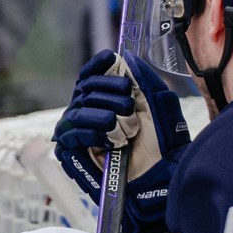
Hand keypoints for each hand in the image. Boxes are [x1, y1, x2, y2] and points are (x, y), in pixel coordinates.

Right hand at [52, 52, 190, 232]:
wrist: (159, 177)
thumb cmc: (162, 144)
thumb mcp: (158, 104)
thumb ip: (143, 78)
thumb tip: (124, 56)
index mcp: (107, 100)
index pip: (90, 75)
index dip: (97, 65)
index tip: (110, 58)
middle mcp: (90, 113)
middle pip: (85, 87)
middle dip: (109, 91)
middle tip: (129, 107)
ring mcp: (79, 133)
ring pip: (78, 108)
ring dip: (105, 115)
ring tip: (126, 129)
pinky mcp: (71, 153)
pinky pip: (72, 132)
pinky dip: (93, 133)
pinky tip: (111, 141)